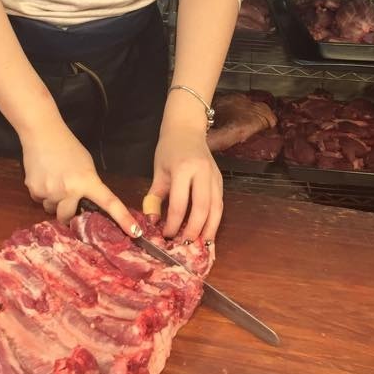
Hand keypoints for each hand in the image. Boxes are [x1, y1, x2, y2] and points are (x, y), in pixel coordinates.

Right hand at [21, 119, 139, 235]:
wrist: (42, 133)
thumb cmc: (67, 146)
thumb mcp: (86, 164)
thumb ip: (88, 184)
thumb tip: (87, 204)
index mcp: (87, 181)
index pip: (109, 202)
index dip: (123, 218)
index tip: (135, 232)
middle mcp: (69, 190)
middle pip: (68, 216)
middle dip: (67, 211)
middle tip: (65, 196)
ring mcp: (51, 192)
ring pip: (52, 209)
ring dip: (54, 201)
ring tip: (52, 179)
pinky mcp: (34, 190)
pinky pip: (40, 200)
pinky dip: (42, 193)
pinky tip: (43, 176)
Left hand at [148, 107, 223, 244]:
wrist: (186, 128)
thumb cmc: (169, 149)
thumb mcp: (159, 171)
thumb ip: (155, 196)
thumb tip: (152, 221)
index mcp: (183, 169)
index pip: (180, 203)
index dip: (173, 223)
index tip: (166, 236)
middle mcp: (202, 173)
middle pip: (202, 208)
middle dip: (194, 229)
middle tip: (186, 245)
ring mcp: (214, 176)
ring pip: (216, 208)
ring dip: (210, 229)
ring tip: (202, 245)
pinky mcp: (220, 179)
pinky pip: (220, 203)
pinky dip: (215, 220)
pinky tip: (209, 231)